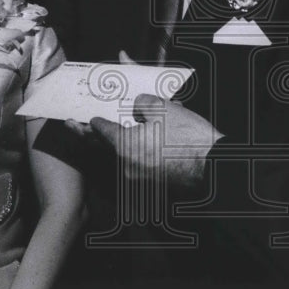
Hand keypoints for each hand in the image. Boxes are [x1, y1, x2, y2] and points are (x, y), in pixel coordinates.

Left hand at [90, 94, 220, 188]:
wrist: (212, 167)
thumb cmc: (187, 138)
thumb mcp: (164, 109)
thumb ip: (143, 103)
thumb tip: (137, 106)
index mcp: (123, 146)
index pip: (100, 131)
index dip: (92, 121)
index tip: (85, 119)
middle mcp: (125, 166)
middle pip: (103, 147)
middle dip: (90, 136)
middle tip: (76, 128)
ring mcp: (138, 179)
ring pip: (120, 156)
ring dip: (117, 144)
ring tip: (120, 132)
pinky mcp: (150, 186)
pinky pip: (136, 166)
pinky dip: (135, 154)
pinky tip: (145, 143)